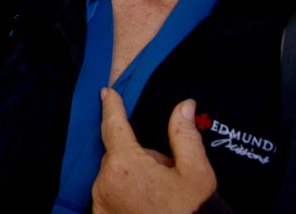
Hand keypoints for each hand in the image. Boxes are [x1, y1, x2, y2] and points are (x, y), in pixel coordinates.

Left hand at [91, 88, 216, 213]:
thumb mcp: (196, 175)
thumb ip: (185, 137)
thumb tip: (183, 106)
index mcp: (125, 163)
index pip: (114, 124)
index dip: (111, 105)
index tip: (107, 92)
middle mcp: (104, 180)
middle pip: (119, 154)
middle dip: (139, 157)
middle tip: (166, 175)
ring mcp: (99, 201)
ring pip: (114, 174)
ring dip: (132, 177)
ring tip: (158, 196)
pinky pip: (109, 194)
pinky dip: (124, 193)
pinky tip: (145, 205)